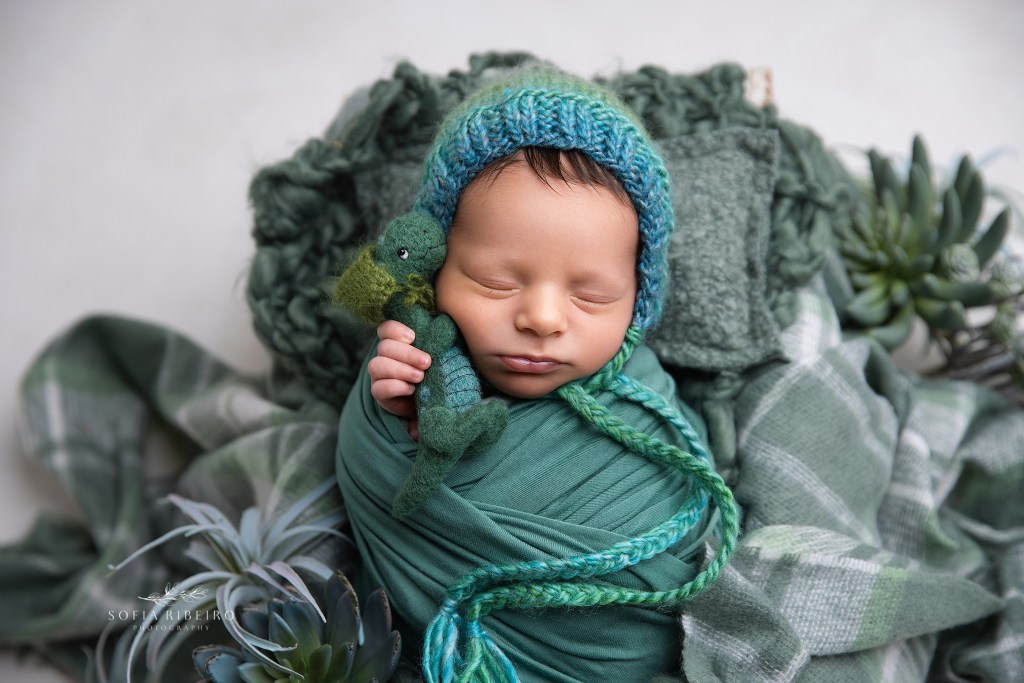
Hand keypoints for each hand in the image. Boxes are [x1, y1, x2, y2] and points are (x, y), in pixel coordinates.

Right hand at [368, 320, 431, 436]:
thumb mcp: (437, 355)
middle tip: (427, 362)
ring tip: (420, 377)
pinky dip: (396, 387)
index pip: (386, 329)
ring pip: (377, 365)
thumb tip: (443, 327)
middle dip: (407, 354)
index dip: (395, 330)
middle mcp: (383, 356)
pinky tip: (411, 389)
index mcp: (395, 342)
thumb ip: (436, 341)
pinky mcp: (379, 393)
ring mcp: (378, 375)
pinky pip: (379, 388)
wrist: (431, 401)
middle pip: (384, 347)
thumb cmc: (434, 372)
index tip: (413, 337)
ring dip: (400, 370)